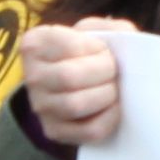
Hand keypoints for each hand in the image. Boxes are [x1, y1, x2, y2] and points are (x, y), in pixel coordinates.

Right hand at [21, 20, 131, 147]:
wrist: (79, 81)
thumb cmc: (89, 52)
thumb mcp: (95, 31)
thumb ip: (112, 28)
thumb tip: (128, 41)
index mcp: (34, 44)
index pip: (71, 47)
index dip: (98, 49)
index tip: (105, 51)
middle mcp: (31, 76)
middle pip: (70, 77)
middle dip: (105, 73)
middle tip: (114, 72)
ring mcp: (40, 107)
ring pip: (76, 105)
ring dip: (106, 96)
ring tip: (113, 88)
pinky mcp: (54, 131)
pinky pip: (89, 130)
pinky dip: (110, 119)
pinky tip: (113, 108)